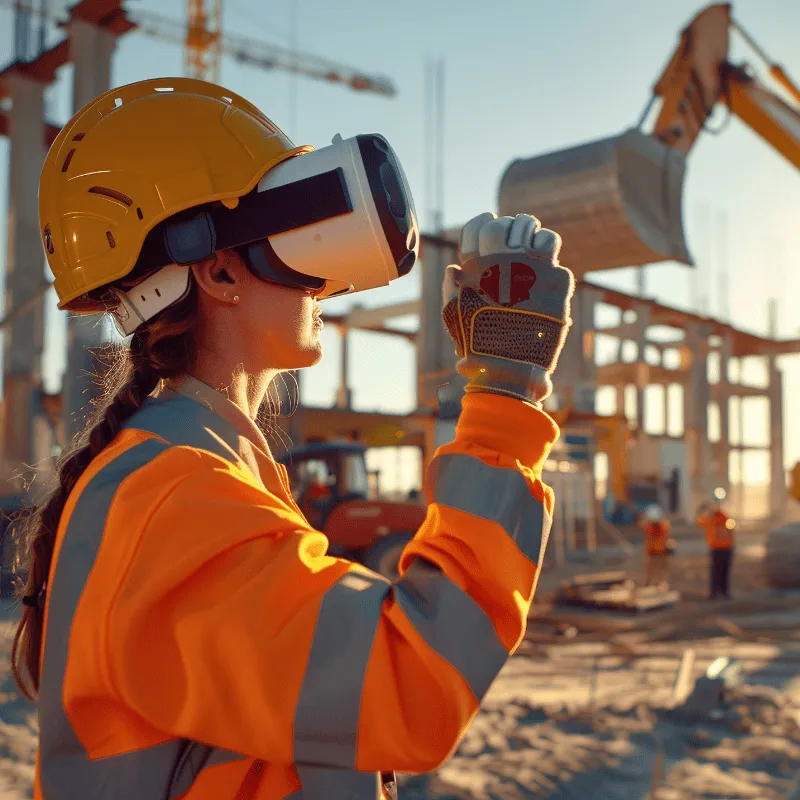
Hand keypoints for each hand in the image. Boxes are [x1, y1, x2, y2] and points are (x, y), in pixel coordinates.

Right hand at [441, 212, 574, 403]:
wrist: (510, 369)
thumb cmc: (477, 344)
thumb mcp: (454, 315)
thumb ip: (451, 289)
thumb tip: (455, 269)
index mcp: (480, 265)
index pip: (482, 225)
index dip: (484, 224)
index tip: (488, 229)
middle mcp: (508, 261)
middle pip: (513, 225)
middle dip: (513, 229)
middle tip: (516, 240)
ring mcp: (537, 270)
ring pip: (542, 237)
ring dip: (538, 242)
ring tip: (535, 255)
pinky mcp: (559, 284)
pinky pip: (558, 267)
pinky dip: (551, 273)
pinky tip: (545, 284)